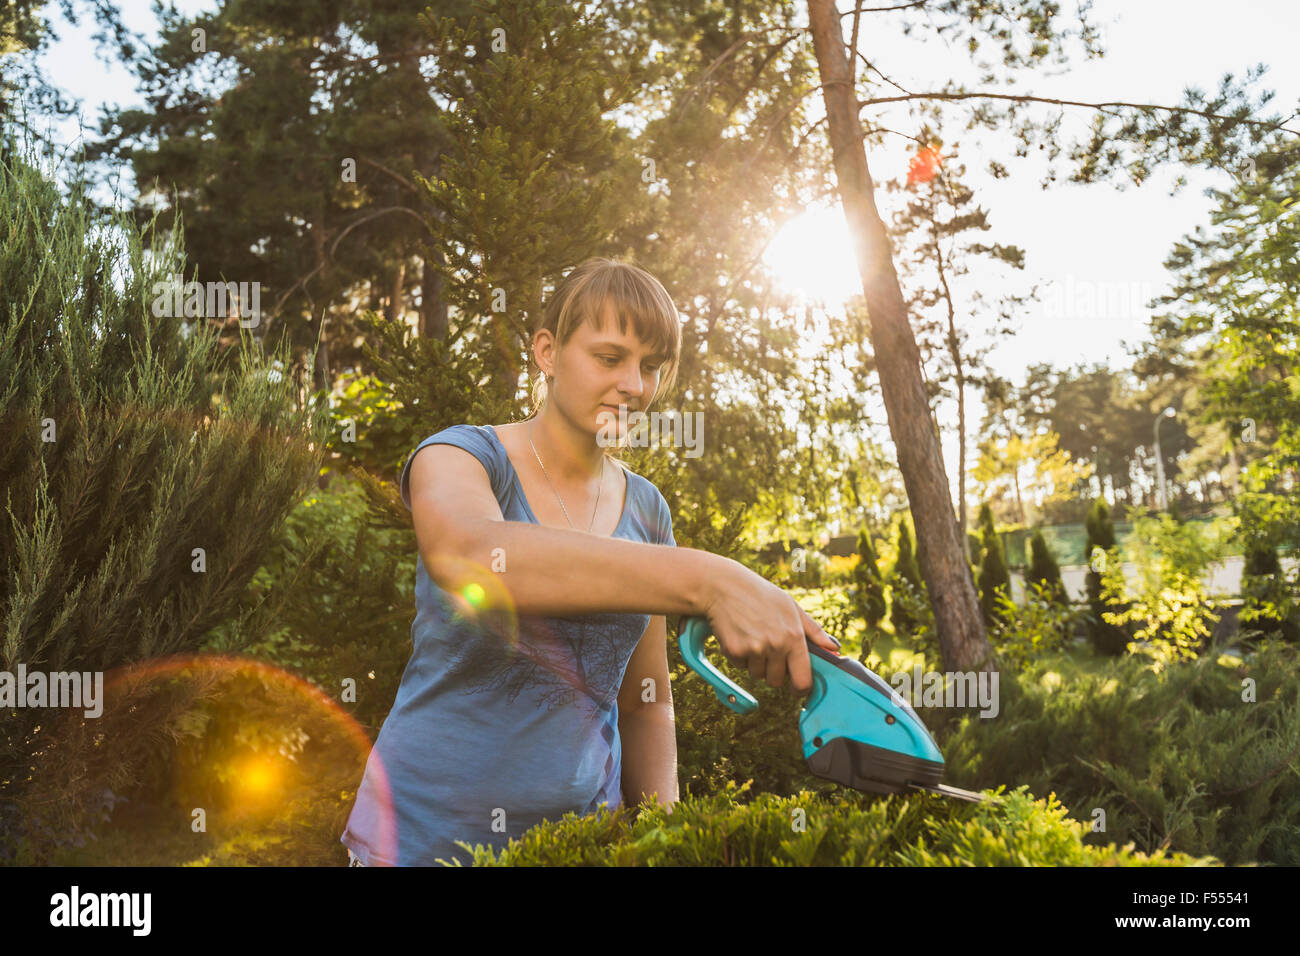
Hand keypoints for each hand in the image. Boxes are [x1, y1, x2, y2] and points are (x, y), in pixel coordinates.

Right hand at [700, 558, 839, 694]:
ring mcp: (754, 650)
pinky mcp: (734, 651)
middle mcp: (776, 646)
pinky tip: (739, 635)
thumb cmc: (761, 595)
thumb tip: (835, 649)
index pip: (802, 681)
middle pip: (776, 682)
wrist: (725, 586)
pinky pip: (740, 666)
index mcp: (794, 637)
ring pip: (757, 675)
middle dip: (773, 671)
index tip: (796, 687)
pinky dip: (739, 656)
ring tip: (752, 637)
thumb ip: (814, 632)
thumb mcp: (792, 608)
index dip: (800, 689)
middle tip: (768, 648)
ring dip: (755, 663)